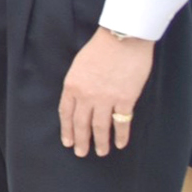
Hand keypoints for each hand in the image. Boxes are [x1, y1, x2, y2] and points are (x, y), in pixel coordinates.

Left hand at [61, 29, 152, 155]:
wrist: (123, 38)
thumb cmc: (101, 47)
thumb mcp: (79, 65)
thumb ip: (78, 84)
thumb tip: (80, 101)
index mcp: (72, 85)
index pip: (66, 113)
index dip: (66, 130)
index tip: (67, 142)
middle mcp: (86, 95)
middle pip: (81, 124)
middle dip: (81, 140)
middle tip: (81, 153)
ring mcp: (106, 99)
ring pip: (100, 127)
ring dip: (100, 142)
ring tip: (100, 153)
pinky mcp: (125, 99)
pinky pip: (121, 123)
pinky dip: (121, 135)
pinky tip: (120, 144)